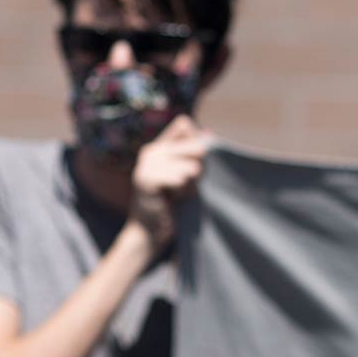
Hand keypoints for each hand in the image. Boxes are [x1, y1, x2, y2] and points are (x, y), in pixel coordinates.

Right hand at [127, 115, 207, 245]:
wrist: (151, 231)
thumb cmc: (173, 204)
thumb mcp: (188, 173)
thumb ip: (196, 153)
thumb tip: (210, 134)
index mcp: (159, 146)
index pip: (184, 124)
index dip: (197, 143)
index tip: (191, 165)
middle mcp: (151, 150)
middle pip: (197, 147)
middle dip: (200, 169)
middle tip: (184, 186)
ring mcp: (147, 164)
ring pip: (193, 167)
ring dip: (192, 186)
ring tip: (177, 194)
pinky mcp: (147, 179)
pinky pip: (182, 179)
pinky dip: (184, 192)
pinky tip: (173, 200)